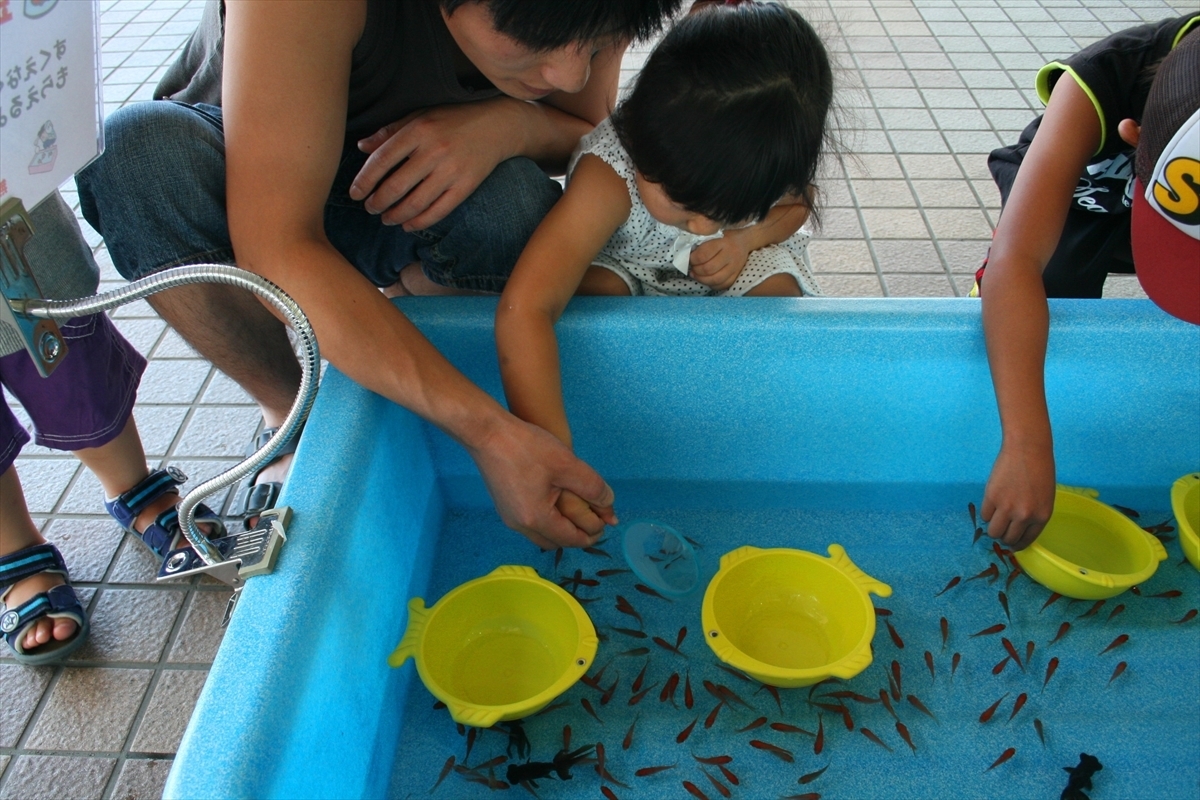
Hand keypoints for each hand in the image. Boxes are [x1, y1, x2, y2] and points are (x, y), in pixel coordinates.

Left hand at [349, 99, 520, 230]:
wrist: (497, 126)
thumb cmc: (453, 120)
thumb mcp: (420, 117)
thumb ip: (390, 132)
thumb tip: (361, 147)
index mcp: (418, 131)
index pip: (383, 160)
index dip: (365, 180)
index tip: (355, 193)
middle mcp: (434, 151)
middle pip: (396, 186)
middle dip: (378, 202)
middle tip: (370, 208)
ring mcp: (451, 171)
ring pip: (416, 203)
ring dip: (396, 215)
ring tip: (386, 218)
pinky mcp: (466, 186)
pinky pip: (439, 211)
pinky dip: (420, 222)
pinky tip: (408, 225)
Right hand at [467, 415, 616, 549]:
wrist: (487, 433)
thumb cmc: (527, 447)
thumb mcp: (567, 464)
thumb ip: (592, 487)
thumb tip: (609, 505)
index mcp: (536, 518)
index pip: (570, 539)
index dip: (592, 535)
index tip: (606, 525)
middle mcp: (520, 525)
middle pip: (554, 543)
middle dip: (576, 537)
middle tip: (594, 523)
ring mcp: (508, 516)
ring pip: (540, 535)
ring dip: (561, 530)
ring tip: (577, 516)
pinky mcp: (504, 506)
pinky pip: (530, 524)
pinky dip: (547, 522)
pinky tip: (555, 506)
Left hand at [689, 229, 751, 291]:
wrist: (744, 240)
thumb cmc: (724, 236)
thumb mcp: (713, 234)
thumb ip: (702, 244)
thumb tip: (687, 256)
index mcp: (723, 242)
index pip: (703, 255)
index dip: (692, 259)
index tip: (688, 259)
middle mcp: (730, 255)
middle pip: (708, 269)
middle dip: (696, 270)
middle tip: (691, 268)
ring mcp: (735, 267)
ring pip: (715, 279)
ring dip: (702, 279)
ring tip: (696, 275)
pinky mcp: (736, 275)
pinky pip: (723, 285)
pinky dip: (712, 284)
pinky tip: (706, 279)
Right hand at [981, 442, 1055, 550]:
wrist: (1028, 449)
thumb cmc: (1040, 470)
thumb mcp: (1044, 498)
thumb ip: (1034, 514)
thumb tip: (1018, 528)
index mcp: (1042, 516)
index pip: (1027, 540)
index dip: (1017, 544)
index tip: (1012, 545)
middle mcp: (1024, 516)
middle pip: (1008, 538)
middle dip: (1004, 536)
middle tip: (1002, 528)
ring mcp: (1007, 507)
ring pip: (994, 531)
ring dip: (993, 527)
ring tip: (996, 516)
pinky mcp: (991, 497)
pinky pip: (985, 515)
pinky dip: (987, 512)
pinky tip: (992, 502)